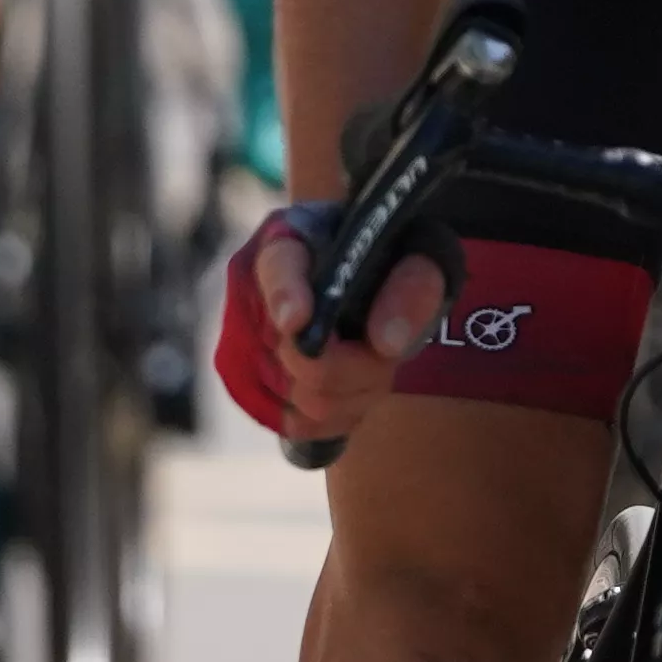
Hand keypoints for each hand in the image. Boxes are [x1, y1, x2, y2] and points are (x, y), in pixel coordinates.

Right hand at [213, 201, 440, 455]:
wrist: (364, 281)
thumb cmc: (392, 260)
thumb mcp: (422, 256)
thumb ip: (413, 286)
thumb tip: (385, 342)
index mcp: (290, 238)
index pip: (278, 267)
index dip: (285, 296)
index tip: (298, 319)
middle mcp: (250, 287)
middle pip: (295, 355)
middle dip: (357, 367)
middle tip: (386, 352)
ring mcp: (239, 339)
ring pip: (300, 399)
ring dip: (352, 394)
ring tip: (370, 364)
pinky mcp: (244, 384)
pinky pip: (295, 424)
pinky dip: (336, 417)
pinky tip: (350, 388)